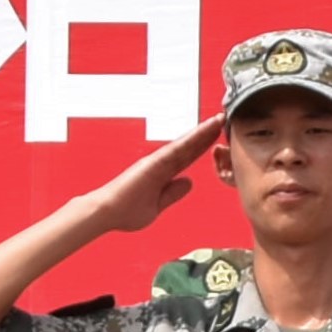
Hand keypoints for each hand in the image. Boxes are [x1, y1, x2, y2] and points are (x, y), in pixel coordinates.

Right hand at [82, 118, 228, 243]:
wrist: (107, 213)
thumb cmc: (126, 211)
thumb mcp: (158, 205)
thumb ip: (173, 193)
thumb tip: (188, 181)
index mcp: (163, 173)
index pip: (188, 157)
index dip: (203, 146)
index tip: (218, 135)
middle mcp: (161, 163)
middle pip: (190, 146)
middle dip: (207, 134)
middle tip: (223, 119)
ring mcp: (158, 161)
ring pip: (186, 143)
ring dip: (203, 130)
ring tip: (219, 118)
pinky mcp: (154, 162)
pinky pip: (178, 148)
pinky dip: (192, 138)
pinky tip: (206, 129)